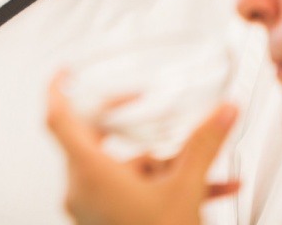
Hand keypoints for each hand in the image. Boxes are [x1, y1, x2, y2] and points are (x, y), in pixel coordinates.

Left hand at [45, 72, 238, 224]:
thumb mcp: (187, 189)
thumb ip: (205, 144)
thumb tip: (224, 111)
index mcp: (90, 173)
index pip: (58, 117)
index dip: (59, 89)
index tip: (66, 72)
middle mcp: (82, 189)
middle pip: (93, 139)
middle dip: (128, 124)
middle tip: (146, 107)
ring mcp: (92, 209)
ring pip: (122, 169)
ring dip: (161, 161)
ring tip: (203, 166)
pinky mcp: (106, 222)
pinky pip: (132, 192)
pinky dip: (163, 185)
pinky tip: (212, 189)